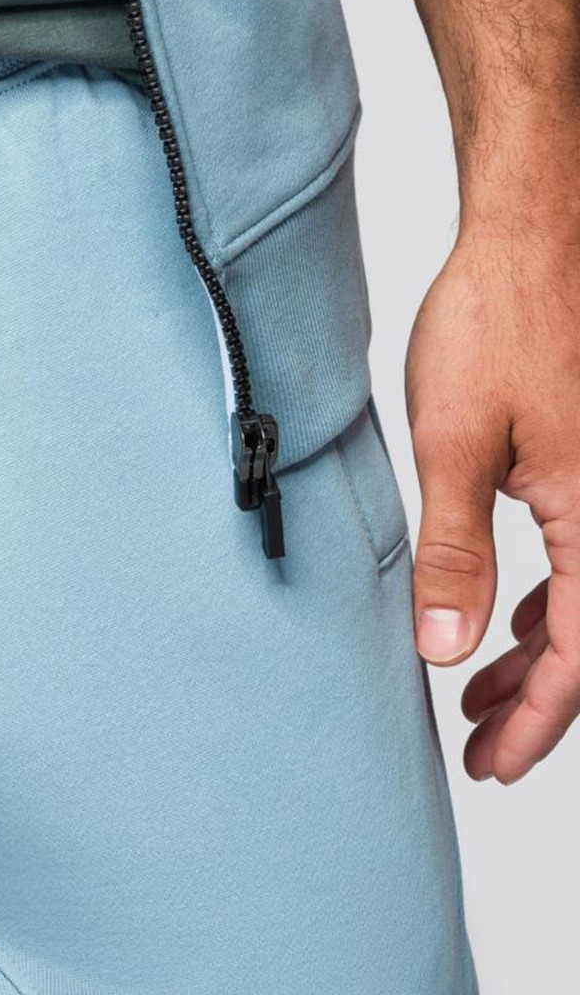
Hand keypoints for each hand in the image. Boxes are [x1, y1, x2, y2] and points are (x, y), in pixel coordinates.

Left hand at [406, 221, 579, 782]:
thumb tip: (445, 650)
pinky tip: (508, 611)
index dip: (535, 722)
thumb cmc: (496, 318)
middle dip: (536, 701)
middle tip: (480, 743)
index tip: (489, 762)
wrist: (533, 232)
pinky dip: (549, 597)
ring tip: (479, 687)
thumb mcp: (453, 442)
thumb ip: (453, 550)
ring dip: (537, 651)